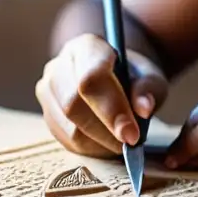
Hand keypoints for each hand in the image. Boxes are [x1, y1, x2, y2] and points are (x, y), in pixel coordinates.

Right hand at [36, 34, 168, 158]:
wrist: (115, 78)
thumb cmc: (134, 77)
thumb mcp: (150, 77)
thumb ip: (148, 89)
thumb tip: (144, 109)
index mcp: (86, 47)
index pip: (91, 78)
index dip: (111, 108)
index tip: (131, 134)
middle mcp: (59, 65)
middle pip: (73, 104)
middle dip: (105, 130)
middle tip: (130, 143)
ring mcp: (48, 91)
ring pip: (68, 127)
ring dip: (99, 142)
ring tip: (122, 143)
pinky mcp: (47, 114)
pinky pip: (65, 140)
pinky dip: (90, 149)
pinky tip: (108, 144)